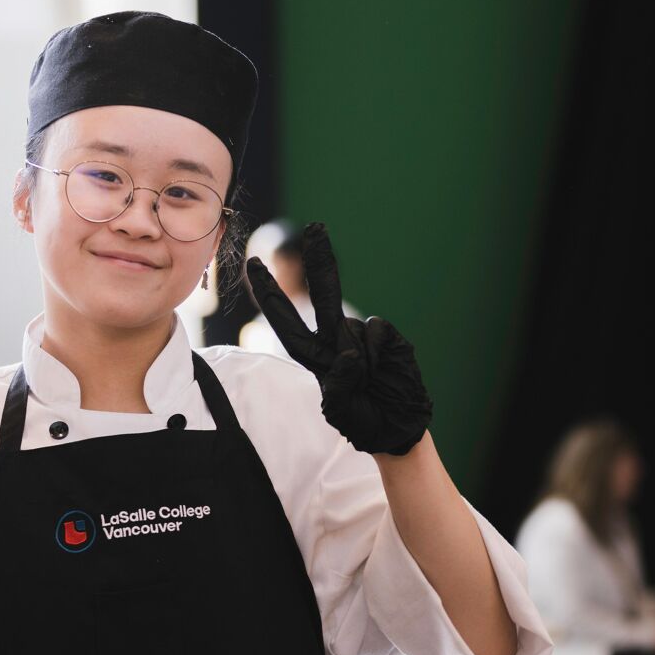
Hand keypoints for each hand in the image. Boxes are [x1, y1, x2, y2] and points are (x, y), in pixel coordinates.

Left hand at [245, 222, 432, 454]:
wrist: (399, 428)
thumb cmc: (363, 421)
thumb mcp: (340, 411)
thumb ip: (338, 384)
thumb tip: (348, 352)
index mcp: (316, 355)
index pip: (287, 321)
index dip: (271, 293)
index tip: (255, 264)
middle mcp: (336, 339)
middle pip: (324, 293)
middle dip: (320, 259)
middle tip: (316, 226)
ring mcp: (362, 335)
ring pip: (352, 326)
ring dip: (360, 360)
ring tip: (370, 383)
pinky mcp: (388, 337)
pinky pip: (375, 332)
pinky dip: (378, 354)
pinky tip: (384, 370)